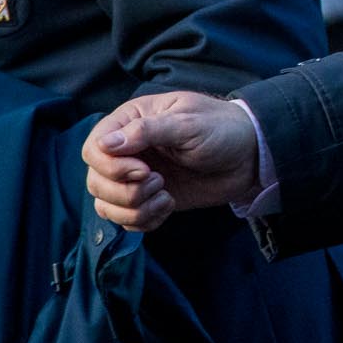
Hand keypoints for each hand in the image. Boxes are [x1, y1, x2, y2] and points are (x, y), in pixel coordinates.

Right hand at [82, 91, 260, 229]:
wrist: (249, 157)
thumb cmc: (223, 130)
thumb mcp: (189, 124)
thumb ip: (148, 131)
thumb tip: (105, 144)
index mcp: (132, 122)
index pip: (93, 147)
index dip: (109, 166)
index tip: (142, 170)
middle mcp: (128, 150)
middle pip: (95, 181)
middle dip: (124, 191)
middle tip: (159, 181)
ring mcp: (136, 177)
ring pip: (105, 204)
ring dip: (133, 209)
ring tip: (165, 195)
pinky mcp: (148, 199)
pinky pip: (125, 220)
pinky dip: (143, 220)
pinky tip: (169, 205)